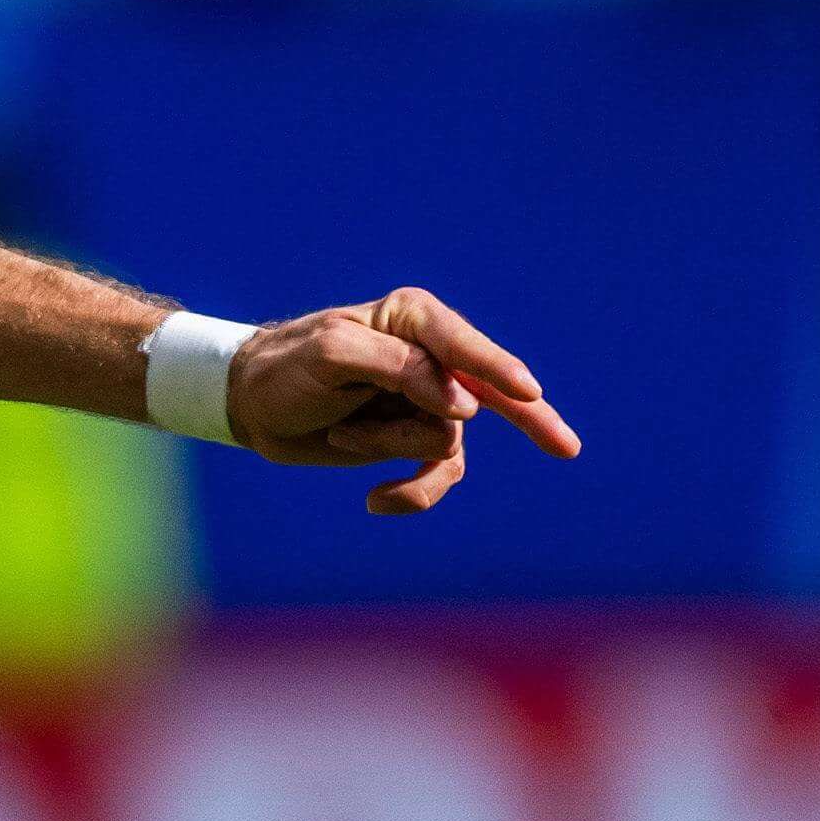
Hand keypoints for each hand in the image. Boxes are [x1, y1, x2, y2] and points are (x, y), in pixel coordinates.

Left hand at [227, 288, 581, 515]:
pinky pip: (439, 473)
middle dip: (526, 419)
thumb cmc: (287, 368)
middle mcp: (432, 356)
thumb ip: (398, 368)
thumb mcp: (332, 356)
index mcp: (414, 319)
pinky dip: (410, 491)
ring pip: (450, 443)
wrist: (252, 404)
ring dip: (395, 450)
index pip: (464, 347)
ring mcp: (430, 400)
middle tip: (567, 448)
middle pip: (490, 394)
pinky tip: (374, 501)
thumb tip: (464, 405)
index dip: (495, 370)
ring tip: (343, 433)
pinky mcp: (415, 437)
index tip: (527, 392)